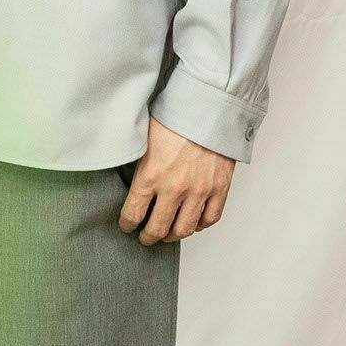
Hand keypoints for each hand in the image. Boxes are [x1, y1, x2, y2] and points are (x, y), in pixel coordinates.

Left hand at [118, 115, 234, 244]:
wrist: (207, 107)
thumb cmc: (174, 117)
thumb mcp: (143, 138)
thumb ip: (136, 161)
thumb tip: (125, 173)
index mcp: (150, 176)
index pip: (133, 213)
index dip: (127, 224)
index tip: (126, 226)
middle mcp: (174, 189)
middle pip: (158, 229)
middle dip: (148, 237)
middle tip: (145, 238)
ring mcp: (199, 191)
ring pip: (184, 229)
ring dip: (173, 236)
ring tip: (167, 235)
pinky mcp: (219, 188)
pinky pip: (210, 219)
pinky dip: (200, 225)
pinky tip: (193, 223)